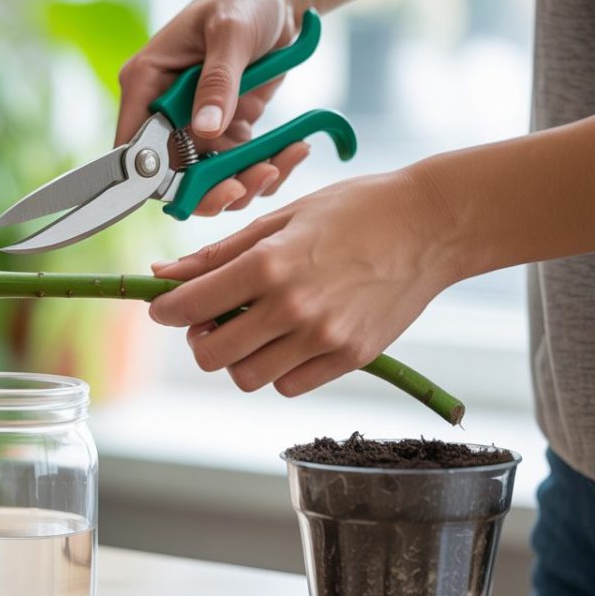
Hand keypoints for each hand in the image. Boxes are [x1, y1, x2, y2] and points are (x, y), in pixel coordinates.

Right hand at [116, 0, 309, 215]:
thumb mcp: (231, 32)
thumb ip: (218, 82)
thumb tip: (205, 130)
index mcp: (147, 84)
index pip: (134, 147)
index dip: (154, 179)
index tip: (190, 192)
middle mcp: (165, 111)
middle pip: (172, 175)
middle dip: (208, 191)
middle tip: (243, 188)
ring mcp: (196, 124)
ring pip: (209, 180)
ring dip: (245, 183)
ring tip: (279, 164)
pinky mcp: (227, 130)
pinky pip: (239, 167)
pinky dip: (267, 168)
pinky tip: (293, 150)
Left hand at [147, 168, 459, 396]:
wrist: (431, 224)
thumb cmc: (355, 210)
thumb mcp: (279, 218)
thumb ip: (218, 254)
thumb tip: (165, 275)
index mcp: (268, 264)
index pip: (190, 306)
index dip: (166, 311)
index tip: (164, 308)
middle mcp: (292, 305)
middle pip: (211, 355)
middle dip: (200, 340)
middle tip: (210, 321)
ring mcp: (323, 336)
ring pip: (247, 377)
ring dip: (238, 358)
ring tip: (252, 330)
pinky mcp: (351, 357)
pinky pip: (289, 385)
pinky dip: (277, 370)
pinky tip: (287, 340)